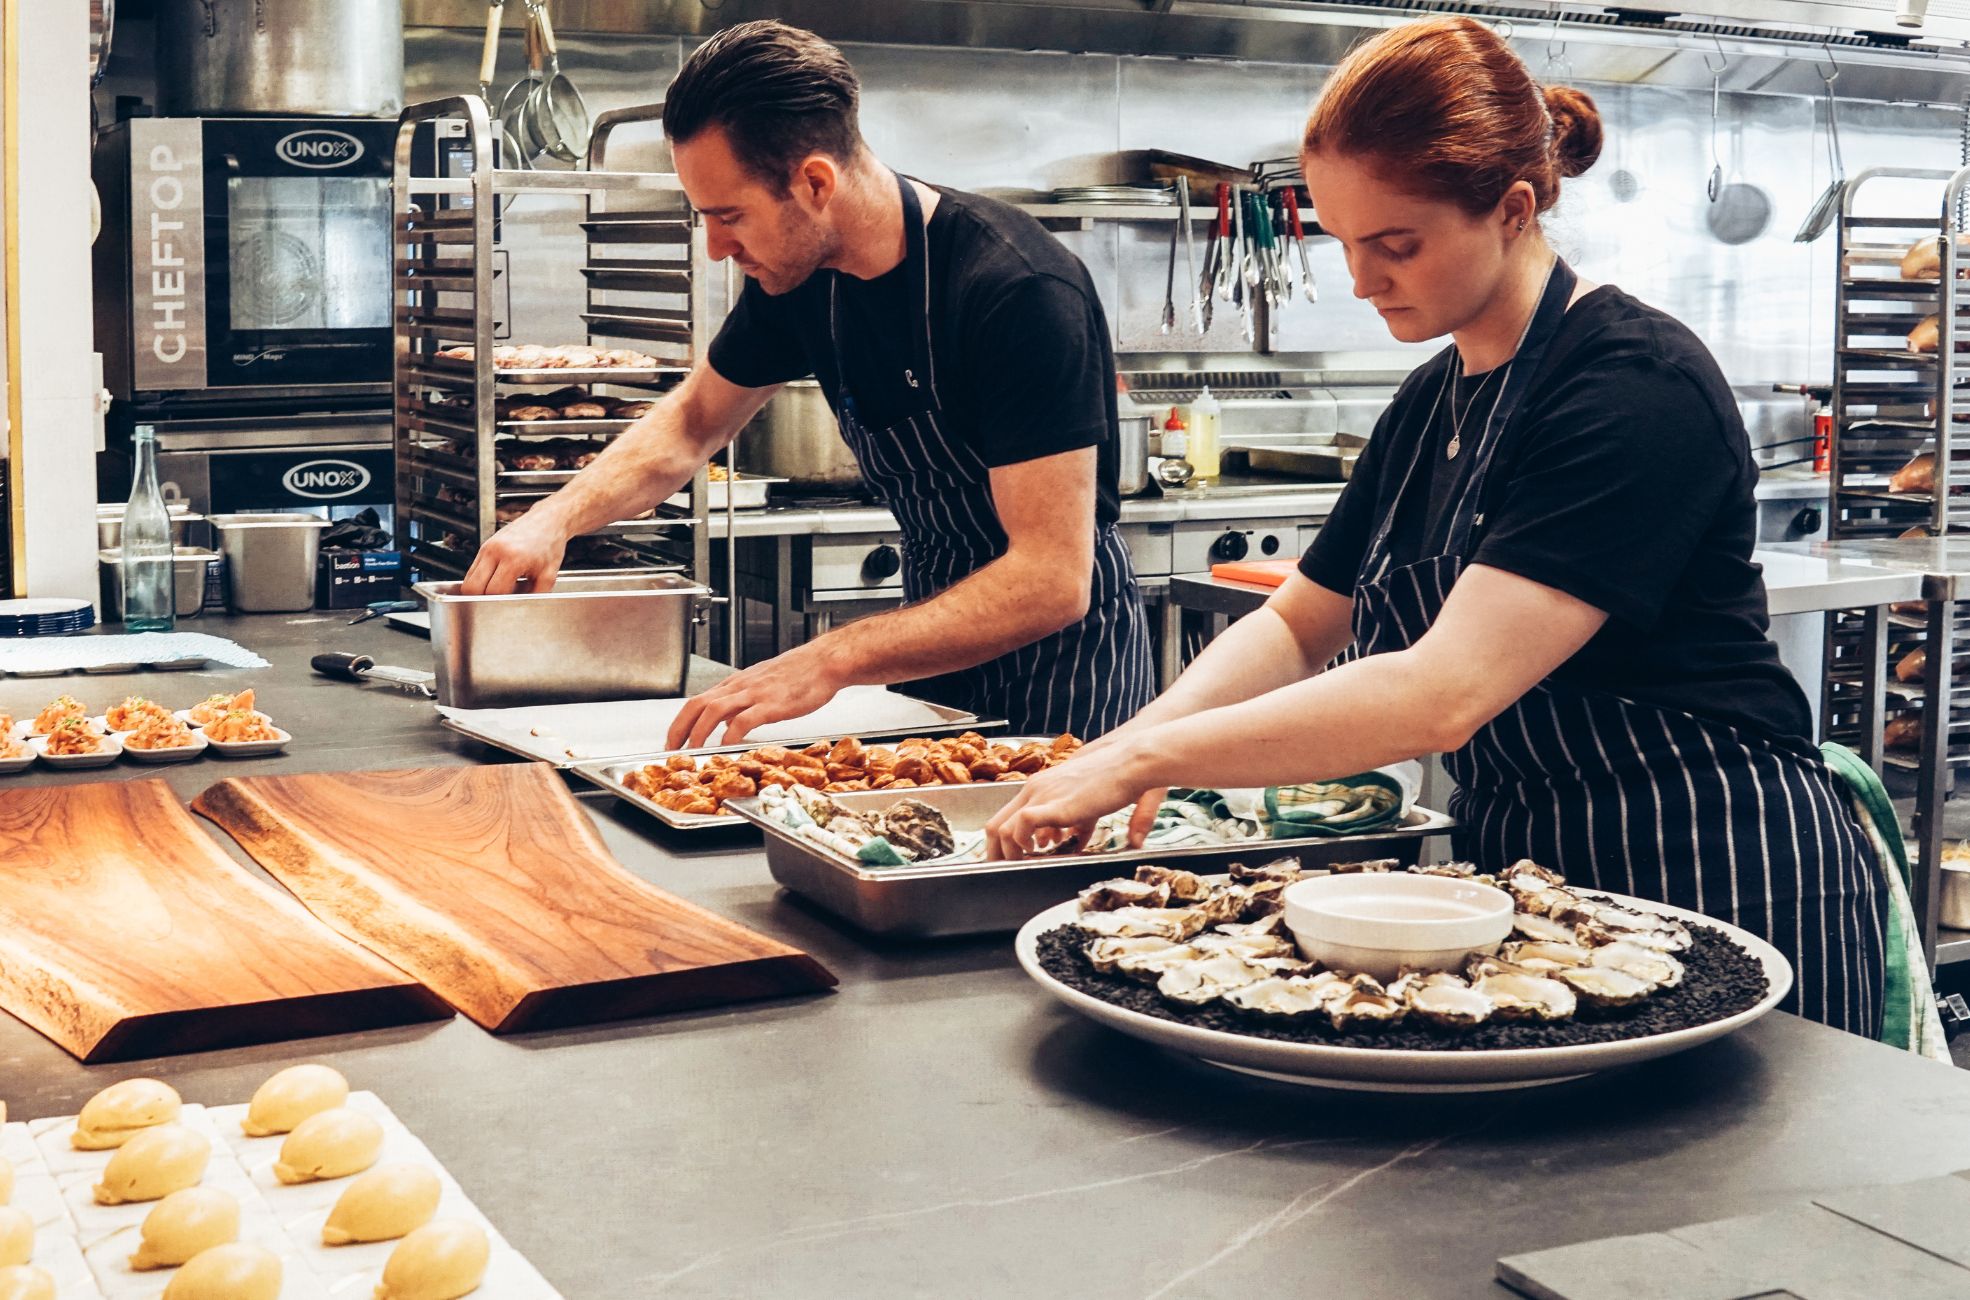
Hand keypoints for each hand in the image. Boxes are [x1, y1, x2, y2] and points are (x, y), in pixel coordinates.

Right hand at [461, 509, 568, 594]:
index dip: (500, 602)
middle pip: (472, 587)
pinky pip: (473, 570)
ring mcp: (487, 547)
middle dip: (483, 599)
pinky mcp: (484, 546)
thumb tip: (520, 607)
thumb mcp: (550, 574)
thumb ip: (535, 594)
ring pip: (468, 579)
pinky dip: (480, 580)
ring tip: (499, 590)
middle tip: (497, 602)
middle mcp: (495, 551)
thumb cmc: (550, 544)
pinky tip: (496, 580)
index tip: (509, 604)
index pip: (494, 591)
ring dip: (479, 590)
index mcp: (513, 558)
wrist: (547, 520)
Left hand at [665, 644, 845, 748]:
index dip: (680, 722)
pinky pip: (744, 719)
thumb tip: (726, 723)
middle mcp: (739, 687)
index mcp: (735, 684)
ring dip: (698, 733)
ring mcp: (753, 694)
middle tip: (671, 750)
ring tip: (693, 751)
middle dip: (679, 729)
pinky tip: (728, 745)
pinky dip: (731, 734)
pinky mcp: (771, 704)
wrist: (824, 662)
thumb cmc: (799, 673)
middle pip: (697, 705)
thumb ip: (741, 703)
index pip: (696, 702)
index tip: (673, 740)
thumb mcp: (761, 685)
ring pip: (713, 711)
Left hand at [984, 737, 1164, 859]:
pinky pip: (1022, 825)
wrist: (1131, 762)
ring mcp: (1042, 794)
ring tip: (1020, 868)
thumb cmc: (1115, 779)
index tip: (1009, 859)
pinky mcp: (1055, 804)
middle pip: (995, 824)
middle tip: (1005, 870)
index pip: (1006, 815)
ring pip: (1002, 828)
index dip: (1003, 841)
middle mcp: (1035, 788)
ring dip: (1008, 854)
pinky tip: (1037, 852)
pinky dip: (1023, 843)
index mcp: (1041, 785)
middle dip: (997, 853)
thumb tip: (1071, 841)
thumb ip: (1076, 824)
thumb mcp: (1088, 805)